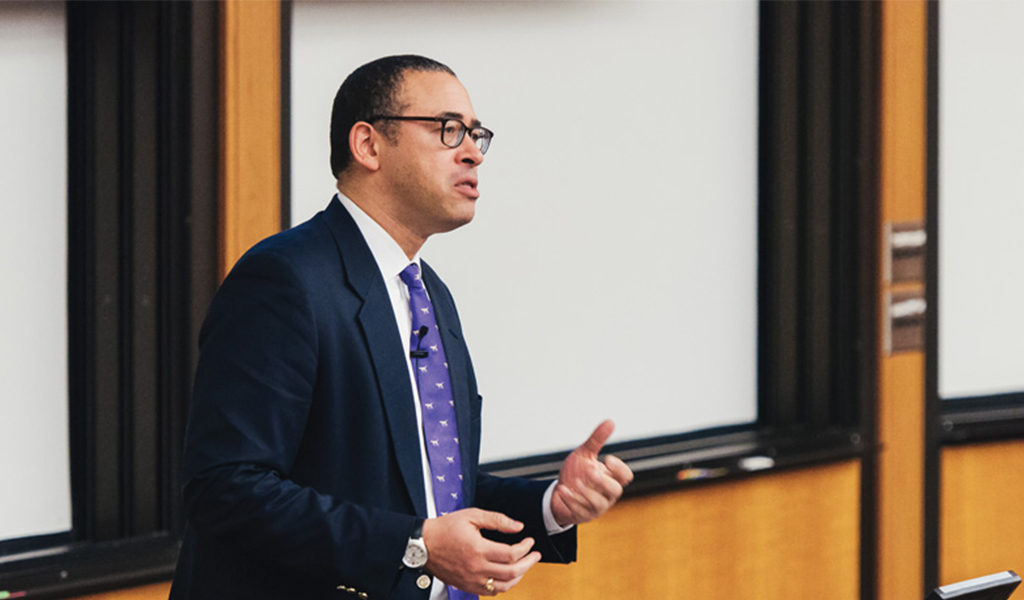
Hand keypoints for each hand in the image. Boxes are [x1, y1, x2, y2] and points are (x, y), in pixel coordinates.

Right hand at [421, 508, 541, 595]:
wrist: (424, 545)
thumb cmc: (446, 528)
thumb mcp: (472, 516)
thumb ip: (497, 520)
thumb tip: (518, 526)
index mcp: (478, 549)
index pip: (511, 554)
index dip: (525, 548)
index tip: (530, 541)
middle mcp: (476, 568)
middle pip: (511, 572)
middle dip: (529, 563)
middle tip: (535, 555)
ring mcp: (471, 580)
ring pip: (503, 586)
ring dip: (518, 577)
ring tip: (525, 566)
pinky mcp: (467, 586)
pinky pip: (490, 592)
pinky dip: (503, 586)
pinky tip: (507, 576)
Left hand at [550, 419, 633, 527]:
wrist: (560, 491)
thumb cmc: (577, 472)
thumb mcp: (584, 454)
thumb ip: (597, 440)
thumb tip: (610, 421)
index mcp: (612, 477)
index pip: (626, 476)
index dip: (620, 468)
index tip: (607, 459)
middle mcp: (608, 493)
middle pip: (615, 490)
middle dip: (603, 481)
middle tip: (590, 471)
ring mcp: (597, 506)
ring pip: (598, 503)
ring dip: (586, 493)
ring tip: (575, 483)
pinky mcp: (584, 515)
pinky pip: (580, 510)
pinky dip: (570, 499)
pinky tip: (562, 489)